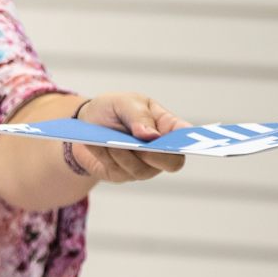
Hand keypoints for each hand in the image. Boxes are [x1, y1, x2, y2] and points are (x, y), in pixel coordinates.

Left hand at [72, 92, 191, 182]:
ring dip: (125, 156)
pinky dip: (106, 157)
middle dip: (157, 156)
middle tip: (142, 146)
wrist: (85, 123)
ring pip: (142, 170)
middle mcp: (160, 150)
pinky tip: (97, 145)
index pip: (187, 137)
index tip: (188, 142)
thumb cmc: (113, 109)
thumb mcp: (124, 102)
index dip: (192, 142)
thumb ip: (139, 116)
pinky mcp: (122, 174)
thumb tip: (152, 136)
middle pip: (172, 163)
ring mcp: (143, 166)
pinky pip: (118, 171)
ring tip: (110, 143)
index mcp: (168, 127)